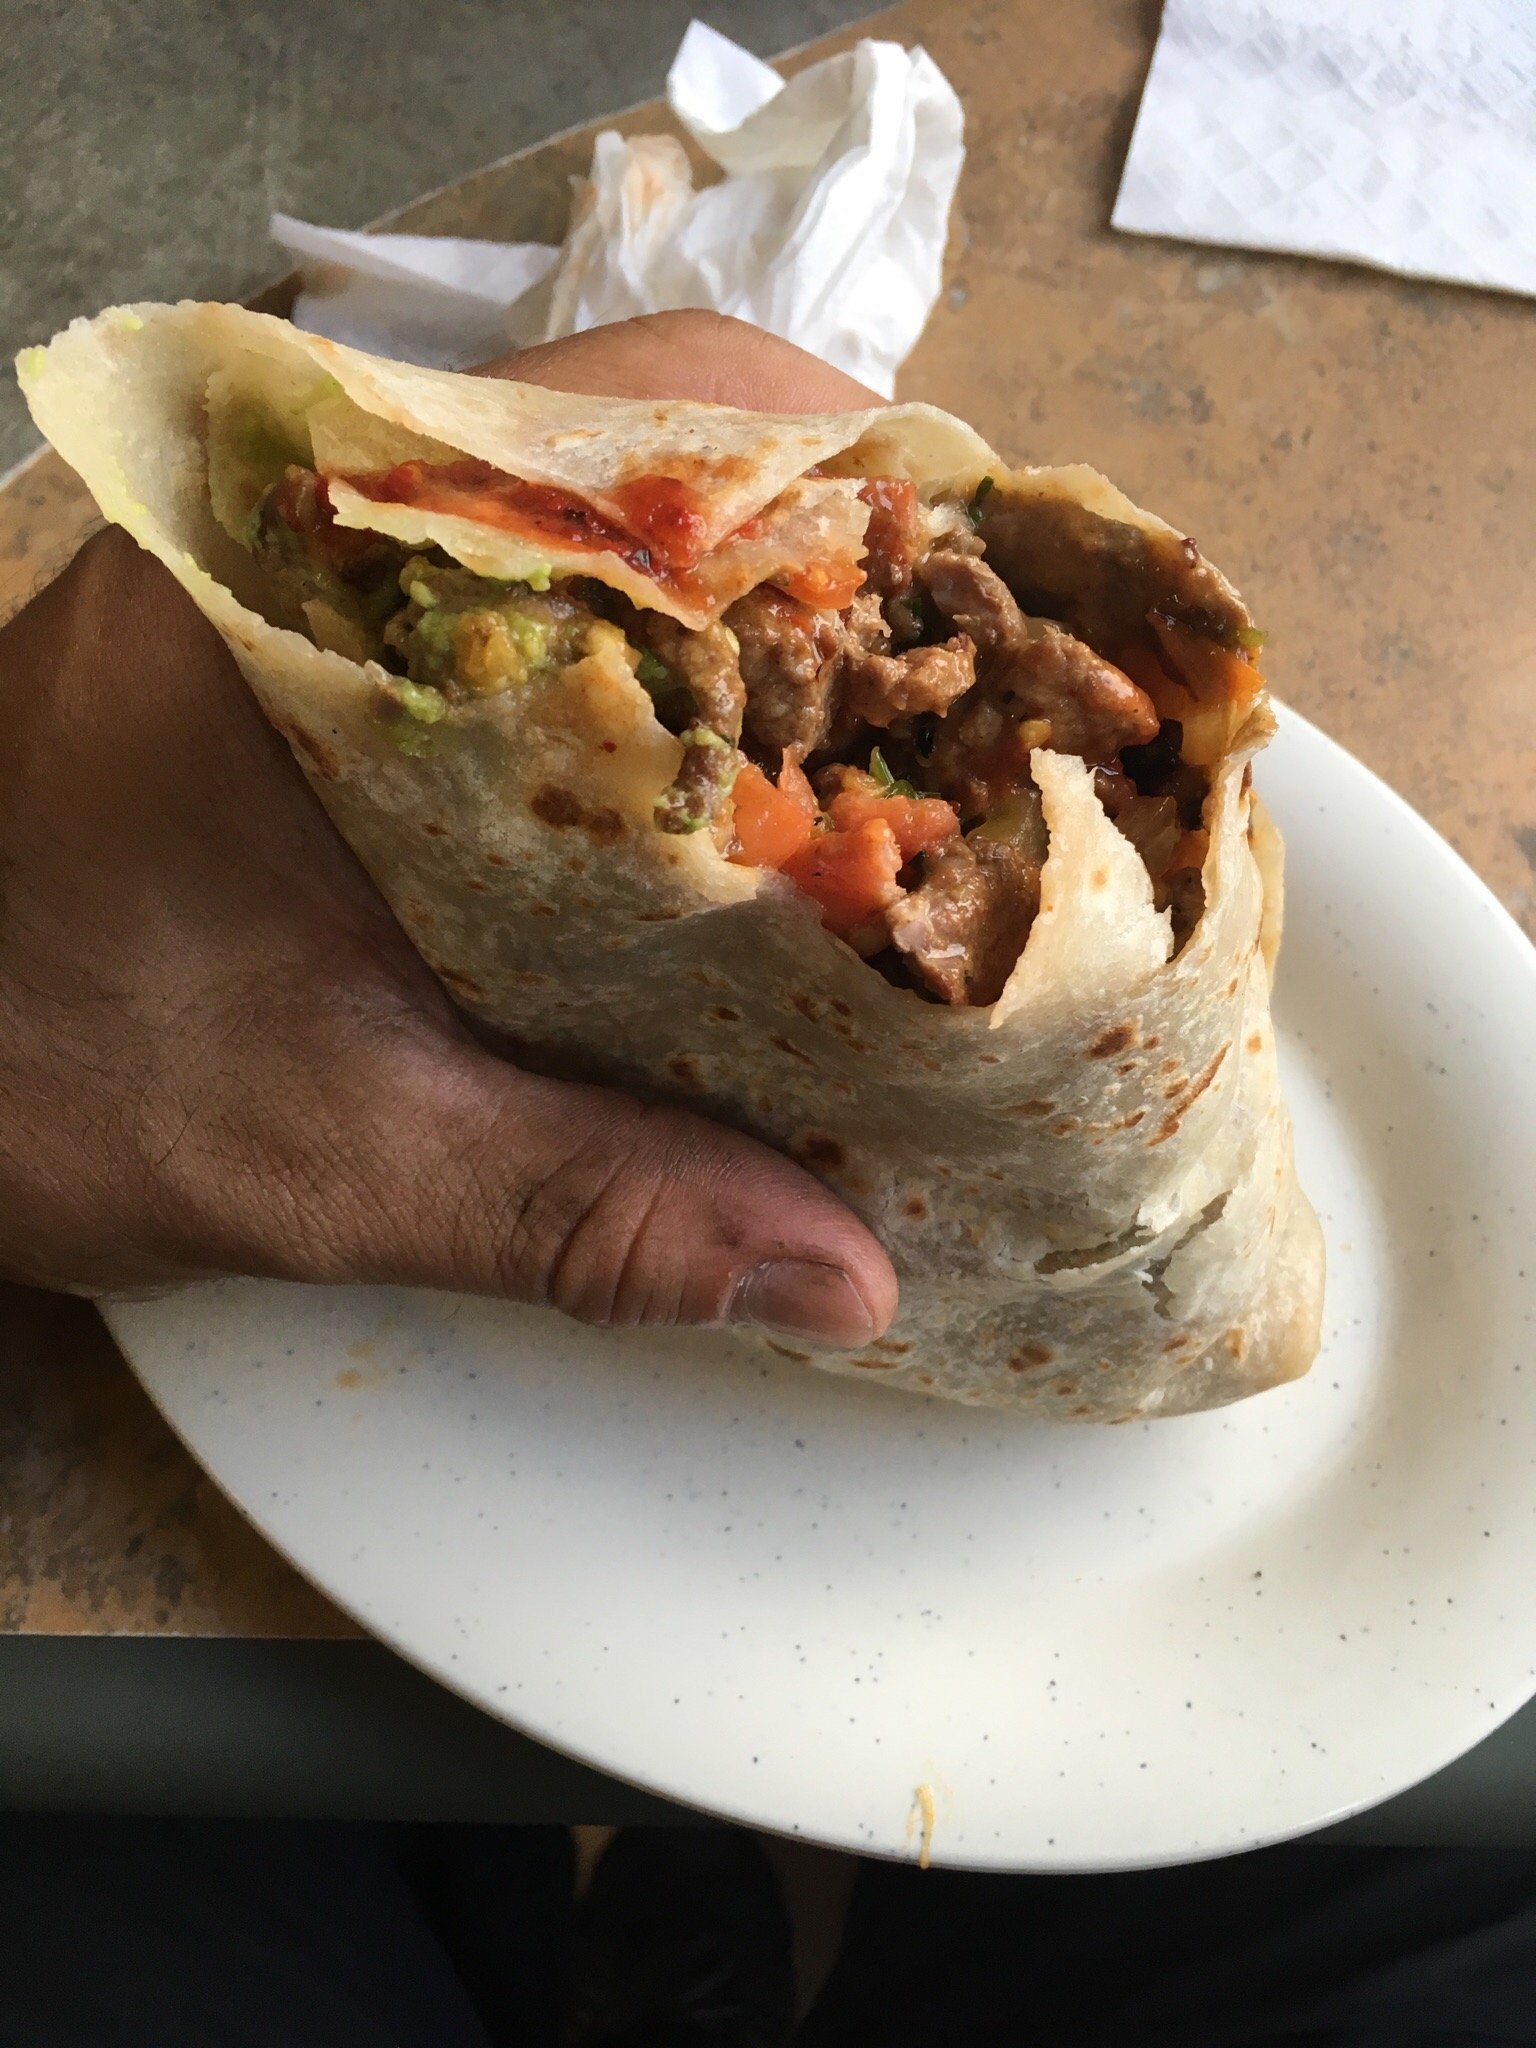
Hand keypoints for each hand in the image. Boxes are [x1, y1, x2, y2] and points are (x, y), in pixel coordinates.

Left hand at [0, 312, 896, 1345]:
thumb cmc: (30, 1063)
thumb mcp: (317, 1152)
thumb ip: (575, 1203)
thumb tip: (837, 1268)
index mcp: (312, 584)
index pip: (639, 423)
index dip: (848, 488)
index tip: (979, 605)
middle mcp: (313, 521)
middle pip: (656, 433)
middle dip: (838, 551)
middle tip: (964, 697)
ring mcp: (310, 558)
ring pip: (604, 501)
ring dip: (757, 600)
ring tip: (882, 741)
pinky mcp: (310, 628)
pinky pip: (533, 582)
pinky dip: (657, 657)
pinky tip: (727, 785)